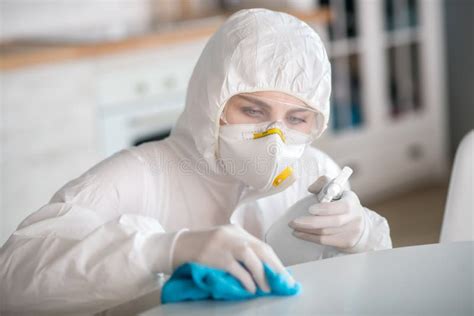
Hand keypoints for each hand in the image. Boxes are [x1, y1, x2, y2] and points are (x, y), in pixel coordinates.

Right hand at [171, 224, 293, 293]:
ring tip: (267, 288)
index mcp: (236, 230)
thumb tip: (263, 271)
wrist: (177, 247)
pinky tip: (250, 289)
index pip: (262, 245)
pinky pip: (237, 269)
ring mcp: (224, 244)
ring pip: (251, 256)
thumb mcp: (223, 243)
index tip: (283, 276)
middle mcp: (232, 234)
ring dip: (262, 274)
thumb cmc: (202, 249)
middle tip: (283, 283)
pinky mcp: (216, 256)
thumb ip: (239, 251)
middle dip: (275, 267)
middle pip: (261, 249)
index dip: (275, 262)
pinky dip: (247, 280)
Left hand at [289, 175, 366, 250]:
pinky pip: (325, 241)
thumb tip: (310, 188)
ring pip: (326, 233)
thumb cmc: (342, 203)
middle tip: (293, 222)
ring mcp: (351, 232)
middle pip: (332, 222)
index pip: (342, 206)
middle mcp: (353, 218)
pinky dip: (310, 238)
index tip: (310, 209)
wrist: (360, 224)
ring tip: (293, 227)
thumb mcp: (337, 191)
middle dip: (310, 223)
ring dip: (307, 231)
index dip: (326, 209)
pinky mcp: (346, 242)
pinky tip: (300, 234)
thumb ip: (323, 184)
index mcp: (351, 202)